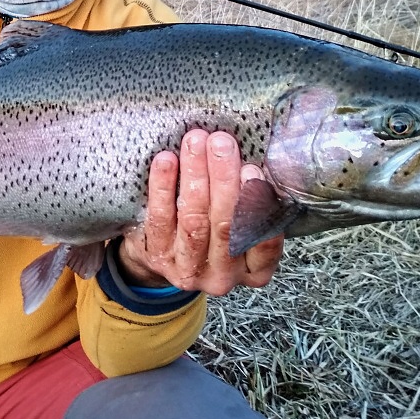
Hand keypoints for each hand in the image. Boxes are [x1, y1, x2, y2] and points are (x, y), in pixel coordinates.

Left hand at [118, 130, 282, 293]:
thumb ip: (249, 202)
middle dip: (224, 178)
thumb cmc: (211, 232)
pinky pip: (160, 217)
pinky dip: (163, 185)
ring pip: (194, 218)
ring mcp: (188, 269)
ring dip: (196, 175)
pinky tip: (167, 160)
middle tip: (221, 143)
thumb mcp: (240, 226)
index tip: (252, 170)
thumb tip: (252, 158)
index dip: (257, 205)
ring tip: (196, 143)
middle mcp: (223, 275)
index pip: (262, 241)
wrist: (164, 257)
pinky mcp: (157, 256)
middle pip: (225, 224)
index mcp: (254, 270)